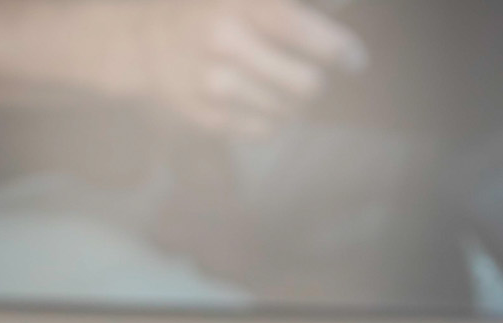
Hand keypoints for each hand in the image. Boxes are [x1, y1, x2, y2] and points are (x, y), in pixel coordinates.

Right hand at [120, 0, 367, 138]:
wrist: (146, 43)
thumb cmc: (214, 11)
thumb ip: (297, 8)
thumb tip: (347, 13)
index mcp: (241, 4)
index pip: (302, 30)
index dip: (338, 49)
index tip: (356, 61)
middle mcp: (226, 43)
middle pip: (307, 85)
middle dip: (315, 82)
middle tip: (308, 76)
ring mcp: (214, 85)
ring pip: (288, 112)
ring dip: (292, 103)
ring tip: (274, 85)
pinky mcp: (207, 118)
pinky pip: (265, 130)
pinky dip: (270, 119)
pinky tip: (254, 100)